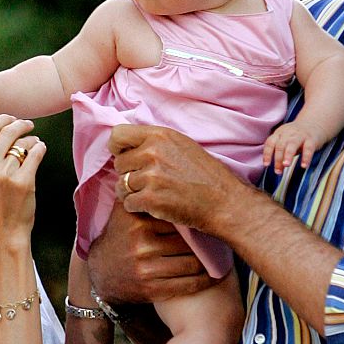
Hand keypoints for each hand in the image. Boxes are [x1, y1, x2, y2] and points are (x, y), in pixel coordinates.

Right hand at [0, 115, 45, 247]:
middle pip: (7, 130)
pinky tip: (40, 149)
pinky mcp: (23, 181)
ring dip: (32, 139)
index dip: (4, 119)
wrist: (4, 228)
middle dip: (21, 124)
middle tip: (28, 126)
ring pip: (23, 142)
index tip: (13, 120)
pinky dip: (40, 148)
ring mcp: (4, 173)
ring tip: (34, 143)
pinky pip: (35, 152)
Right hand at [87, 200, 216, 304]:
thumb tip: (161, 164)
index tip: (209, 215)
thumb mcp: (123, 211)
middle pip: (187, 240)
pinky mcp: (152, 289)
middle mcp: (140, 244)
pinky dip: (206, 280)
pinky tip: (215, 274)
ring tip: (222, 254)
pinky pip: (189, 284)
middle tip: (220, 235)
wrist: (100, 272)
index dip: (195, 217)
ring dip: (210, 261)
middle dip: (205, 239)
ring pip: (192, 263)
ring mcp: (146, 268)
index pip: (177, 216)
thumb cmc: (119, 235)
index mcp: (136, 220)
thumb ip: (139, 191)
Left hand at [108, 124, 251, 238]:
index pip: (117, 135)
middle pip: (118, 163)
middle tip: (148, 181)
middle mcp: (152, 152)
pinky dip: (137, 207)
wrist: (226, 202)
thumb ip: (154, 142)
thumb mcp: (181, 145)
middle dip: (128, 173)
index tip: (126, 157)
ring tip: (151, 194)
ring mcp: (151, 176)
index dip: (118, 148)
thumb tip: (126, 145)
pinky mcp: (151, 199)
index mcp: (159, 135)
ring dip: (132, 193)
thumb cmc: (206, 175)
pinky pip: (128, 203)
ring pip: (121, 185)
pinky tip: (153, 206)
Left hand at [262, 119, 328, 173]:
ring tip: (286, 165)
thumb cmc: (296, 137)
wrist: (314, 124)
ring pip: (292, 144)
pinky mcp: (311, 139)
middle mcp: (288, 133)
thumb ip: (281, 153)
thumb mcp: (285, 141)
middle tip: (278, 171)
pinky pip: (308, 148)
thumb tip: (278, 168)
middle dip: (278, 159)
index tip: (266, 165)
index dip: (267, 154)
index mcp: (279, 134)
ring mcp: (300, 135)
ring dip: (288, 155)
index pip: (270, 143)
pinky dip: (306, 157)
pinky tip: (304, 166)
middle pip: (280, 145)